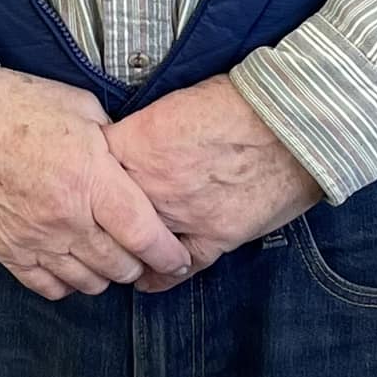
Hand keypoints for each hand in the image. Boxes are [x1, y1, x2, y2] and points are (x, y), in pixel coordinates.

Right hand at [0, 65, 193, 301]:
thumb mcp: (79, 106)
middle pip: (121, 265)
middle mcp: (66, 217)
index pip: (145, 235)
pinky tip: (72, 260)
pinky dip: (68, 281)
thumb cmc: (15, 102)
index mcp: (90, 177)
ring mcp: (34, 239)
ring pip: (89, 282)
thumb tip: (134, 165)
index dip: (170, 253)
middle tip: (142, 249)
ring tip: (107, 253)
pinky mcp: (7, 250)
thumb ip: (113, 144)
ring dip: (105, 273)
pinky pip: (49, 287)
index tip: (179, 255)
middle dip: (140, 261)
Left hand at [103, 75, 321, 290]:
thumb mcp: (174, 100)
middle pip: (108, 209)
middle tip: (93, 215)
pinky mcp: (217, 237)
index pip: (93, 164)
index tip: (87, 173)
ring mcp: (185, 216)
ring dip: (126, 246)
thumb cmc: (236, 99)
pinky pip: (179, 267)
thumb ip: (144, 127)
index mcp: (139, 144)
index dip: (88, 169)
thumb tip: (127, 139)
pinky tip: (148, 277)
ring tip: (115, 249)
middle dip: (100, 212)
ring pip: (139, 243)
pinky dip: (161, 274)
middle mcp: (154, 185)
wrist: (289, 121)